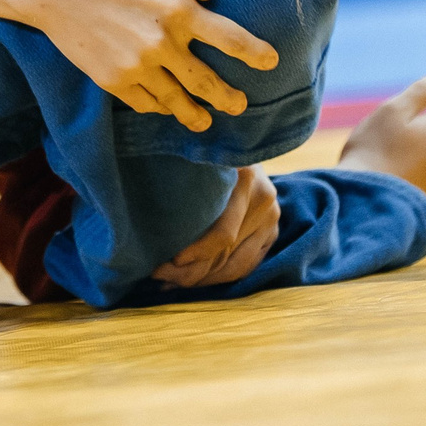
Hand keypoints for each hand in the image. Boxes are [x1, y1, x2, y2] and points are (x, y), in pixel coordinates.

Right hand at [19, 0, 278, 130]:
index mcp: (176, 9)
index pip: (229, 39)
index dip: (254, 53)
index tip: (270, 62)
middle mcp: (161, 43)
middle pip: (207, 81)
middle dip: (229, 97)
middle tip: (241, 106)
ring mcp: (136, 66)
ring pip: (177, 100)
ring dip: (196, 114)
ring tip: (206, 120)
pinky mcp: (112, 80)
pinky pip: (145, 102)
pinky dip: (159, 107)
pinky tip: (165, 107)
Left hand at [154, 165, 279, 286]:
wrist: (238, 143)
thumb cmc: (204, 153)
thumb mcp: (195, 161)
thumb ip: (184, 185)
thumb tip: (154, 228)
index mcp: (246, 180)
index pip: (223, 234)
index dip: (196, 253)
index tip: (169, 260)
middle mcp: (265, 201)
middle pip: (227, 254)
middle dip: (190, 272)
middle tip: (159, 277)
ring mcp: (272, 219)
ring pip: (236, 266)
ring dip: (202, 280)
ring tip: (170, 282)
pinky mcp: (272, 234)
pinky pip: (246, 266)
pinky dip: (218, 277)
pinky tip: (192, 280)